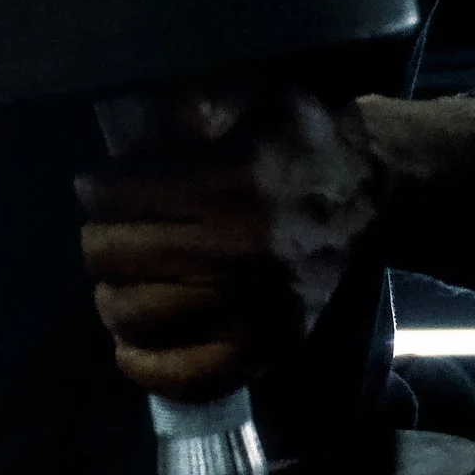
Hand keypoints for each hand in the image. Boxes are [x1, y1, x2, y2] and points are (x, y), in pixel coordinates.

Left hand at [74, 85, 378, 402]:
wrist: (377, 189)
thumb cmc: (304, 140)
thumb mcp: (256, 97)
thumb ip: (194, 103)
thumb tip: (128, 120)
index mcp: (232, 181)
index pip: (120, 196)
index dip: (97, 189)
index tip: (97, 188)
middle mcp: (241, 247)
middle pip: (117, 256)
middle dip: (99, 240)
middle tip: (105, 234)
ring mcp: (257, 306)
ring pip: (137, 315)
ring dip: (111, 297)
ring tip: (116, 282)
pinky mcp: (272, 347)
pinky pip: (187, 376)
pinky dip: (145, 366)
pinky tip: (131, 343)